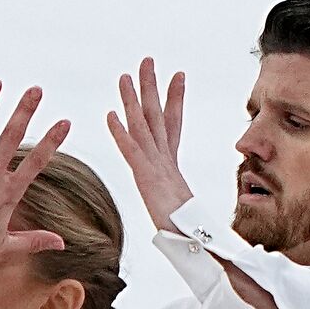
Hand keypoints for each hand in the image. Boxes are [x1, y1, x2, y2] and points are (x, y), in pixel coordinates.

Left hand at [106, 57, 190, 231]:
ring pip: (143, 127)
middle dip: (152, 87)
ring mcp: (157, 168)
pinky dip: (121, 133)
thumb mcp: (181, 212)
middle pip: (158, 116)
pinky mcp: (147, 180)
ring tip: (124, 76)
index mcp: (172, 166)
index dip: (174, 99)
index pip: (173, 124)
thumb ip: (180, 200)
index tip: (179, 74)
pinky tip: (111, 115)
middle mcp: (165, 161)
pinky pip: (132, 152)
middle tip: (148, 60)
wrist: (198, 248)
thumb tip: (185, 207)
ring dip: (132, 100)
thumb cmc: (193, 234)